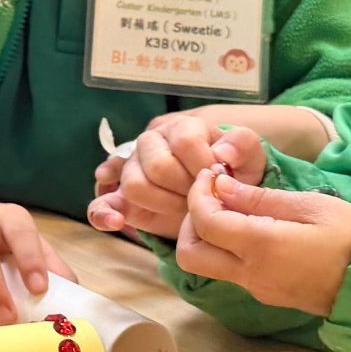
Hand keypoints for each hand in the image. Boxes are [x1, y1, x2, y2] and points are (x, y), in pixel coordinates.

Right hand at [90, 112, 269, 238]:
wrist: (220, 194)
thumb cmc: (234, 173)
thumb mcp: (250, 157)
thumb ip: (242, 146)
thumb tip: (221, 154)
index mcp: (181, 128)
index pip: (184, 142)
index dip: (203, 167)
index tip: (219, 182)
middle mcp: (151, 143)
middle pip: (158, 166)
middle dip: (186, 191)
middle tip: (203, 200)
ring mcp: (132, 169)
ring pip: (134, 185)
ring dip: (164, 205)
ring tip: (185, 211)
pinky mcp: (122, 198)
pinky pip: (100, 205)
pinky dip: (104, 214)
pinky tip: (117, 223)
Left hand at [175, 168, 350, 315]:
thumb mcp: (310, 205)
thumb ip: (259, 198)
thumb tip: (220, 186)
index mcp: (261, 247)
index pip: (204, 222)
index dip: (198, 194)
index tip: (211, 173)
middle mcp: (251, 274)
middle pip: (189, 255)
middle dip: (189, 222)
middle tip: (211, 195)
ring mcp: (257, 289)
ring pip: (207, 265)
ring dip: (206, 236)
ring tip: (232, 207)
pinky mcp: (267, 294)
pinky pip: (231, 272)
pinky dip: (227, 248)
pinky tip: (248, 226)